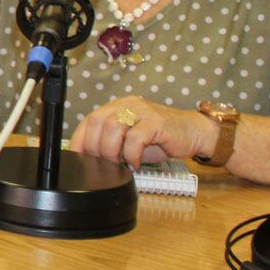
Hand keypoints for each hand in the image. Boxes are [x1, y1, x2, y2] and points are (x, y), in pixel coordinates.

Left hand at [69, 96, 212, 168]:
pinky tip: (135, 163)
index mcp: (117, 107)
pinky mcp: (156, 122)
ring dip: (111, 151)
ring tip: (120, 164)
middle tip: (104, 164)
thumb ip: (112, 144)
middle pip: (98, 122)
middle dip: (95, 147)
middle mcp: (127, 105)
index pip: (90, 120)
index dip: (79, 139)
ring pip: (113, 128)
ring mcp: (142, 111)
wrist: (193, 132)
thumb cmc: (160, 139)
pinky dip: (131, 154)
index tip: (76, 157)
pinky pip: (135, 138)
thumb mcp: (131, 141)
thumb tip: (89, 159)